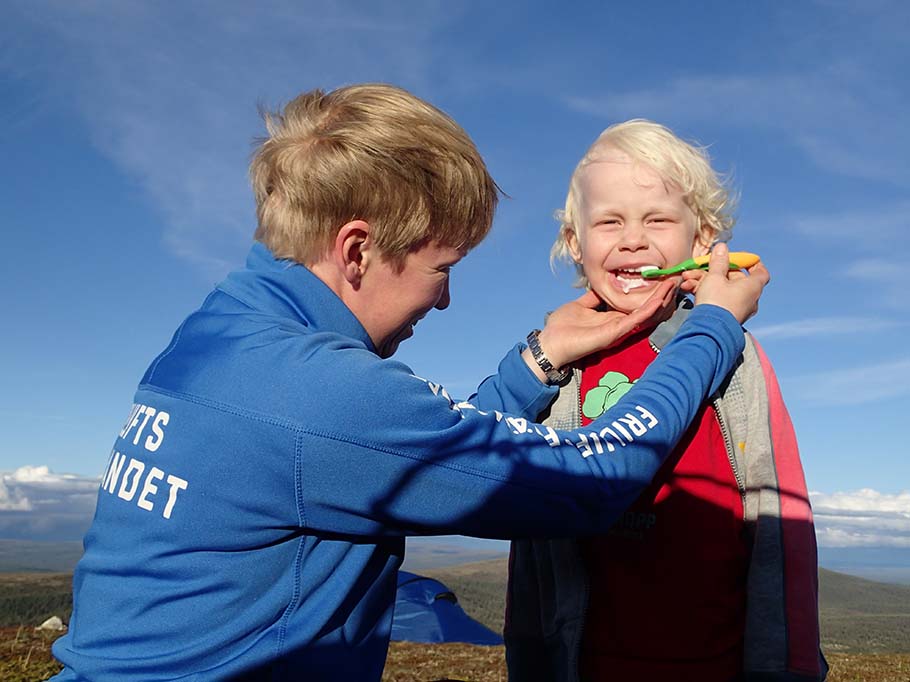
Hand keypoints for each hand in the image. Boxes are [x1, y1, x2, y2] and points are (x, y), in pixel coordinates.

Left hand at [522, 280, 677, 382]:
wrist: (551, 343)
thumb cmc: (562, 328)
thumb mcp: (580, 306)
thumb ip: (593, 298)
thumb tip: (602, 285)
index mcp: (612, 318)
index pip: (635, 305)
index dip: (649, 293)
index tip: (661, 279)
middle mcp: (619, 325)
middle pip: (646, 309)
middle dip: (661, 294)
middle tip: (675, 279)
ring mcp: (618, 330)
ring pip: (645, 314)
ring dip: (660, 299)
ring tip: (673, 285)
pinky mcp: (615, 333)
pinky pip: (636, 320)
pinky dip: (648, 309)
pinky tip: (659, 298)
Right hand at [681, 243, 769, 323]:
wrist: (708, 331)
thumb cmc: (716, 302)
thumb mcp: (714, 277)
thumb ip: (718, 261)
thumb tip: (722, 247)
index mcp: (752, 286)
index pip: (760, 271)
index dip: (750, 262)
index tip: (738, 258)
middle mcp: (749, 298)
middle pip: (734, 278)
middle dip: (714, 271)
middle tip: (701, 267)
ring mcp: (738, 308)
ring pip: (722, 288)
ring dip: (704, 281)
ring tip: (688, 279)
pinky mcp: (726, 315)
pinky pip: (717, 299)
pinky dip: (705, 292)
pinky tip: (689, 289)